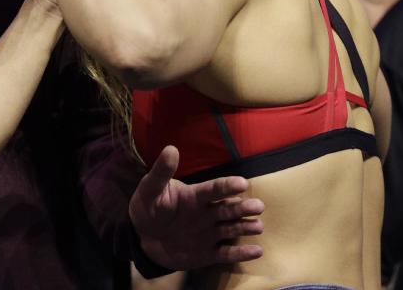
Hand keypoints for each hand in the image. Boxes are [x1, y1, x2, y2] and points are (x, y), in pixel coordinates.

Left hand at [129, 146, 264, 269]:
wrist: (144, 237)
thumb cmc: (149, 207)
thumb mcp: (150, 189)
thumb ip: (161, 172)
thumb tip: (170, 148)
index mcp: (195, 196)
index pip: (213, 189)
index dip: (227, 186)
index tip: (242, 183)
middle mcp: (206, 213)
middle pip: (228, 209)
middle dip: (243, 207)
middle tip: (258, 206)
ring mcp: (209, 233)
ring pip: (231, 229)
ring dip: (245, 227)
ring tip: (258, 226)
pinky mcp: (208, 253)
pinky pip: (227, 254)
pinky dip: (241, 253)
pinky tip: (257, 252)